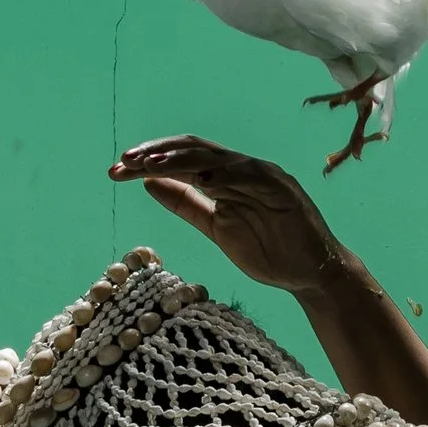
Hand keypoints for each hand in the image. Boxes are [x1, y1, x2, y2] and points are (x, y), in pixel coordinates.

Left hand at [111, 137, 356, 297]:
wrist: (311, 276)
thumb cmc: (268, 251)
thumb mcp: (216, 227)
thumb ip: (186, 205)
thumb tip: (148, 183)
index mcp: (226, 176)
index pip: (182, 159)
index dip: (149, 161)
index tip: (116, 171)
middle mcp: (243, 168)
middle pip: (193, 150)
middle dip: (156, 154)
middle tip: (123, 163)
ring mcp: (263, 176)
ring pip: (216, 158)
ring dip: (181, 160)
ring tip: (149, 164)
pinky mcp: (281, 189)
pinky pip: (248, 175)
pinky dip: (223, 173)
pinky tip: (198, 176)